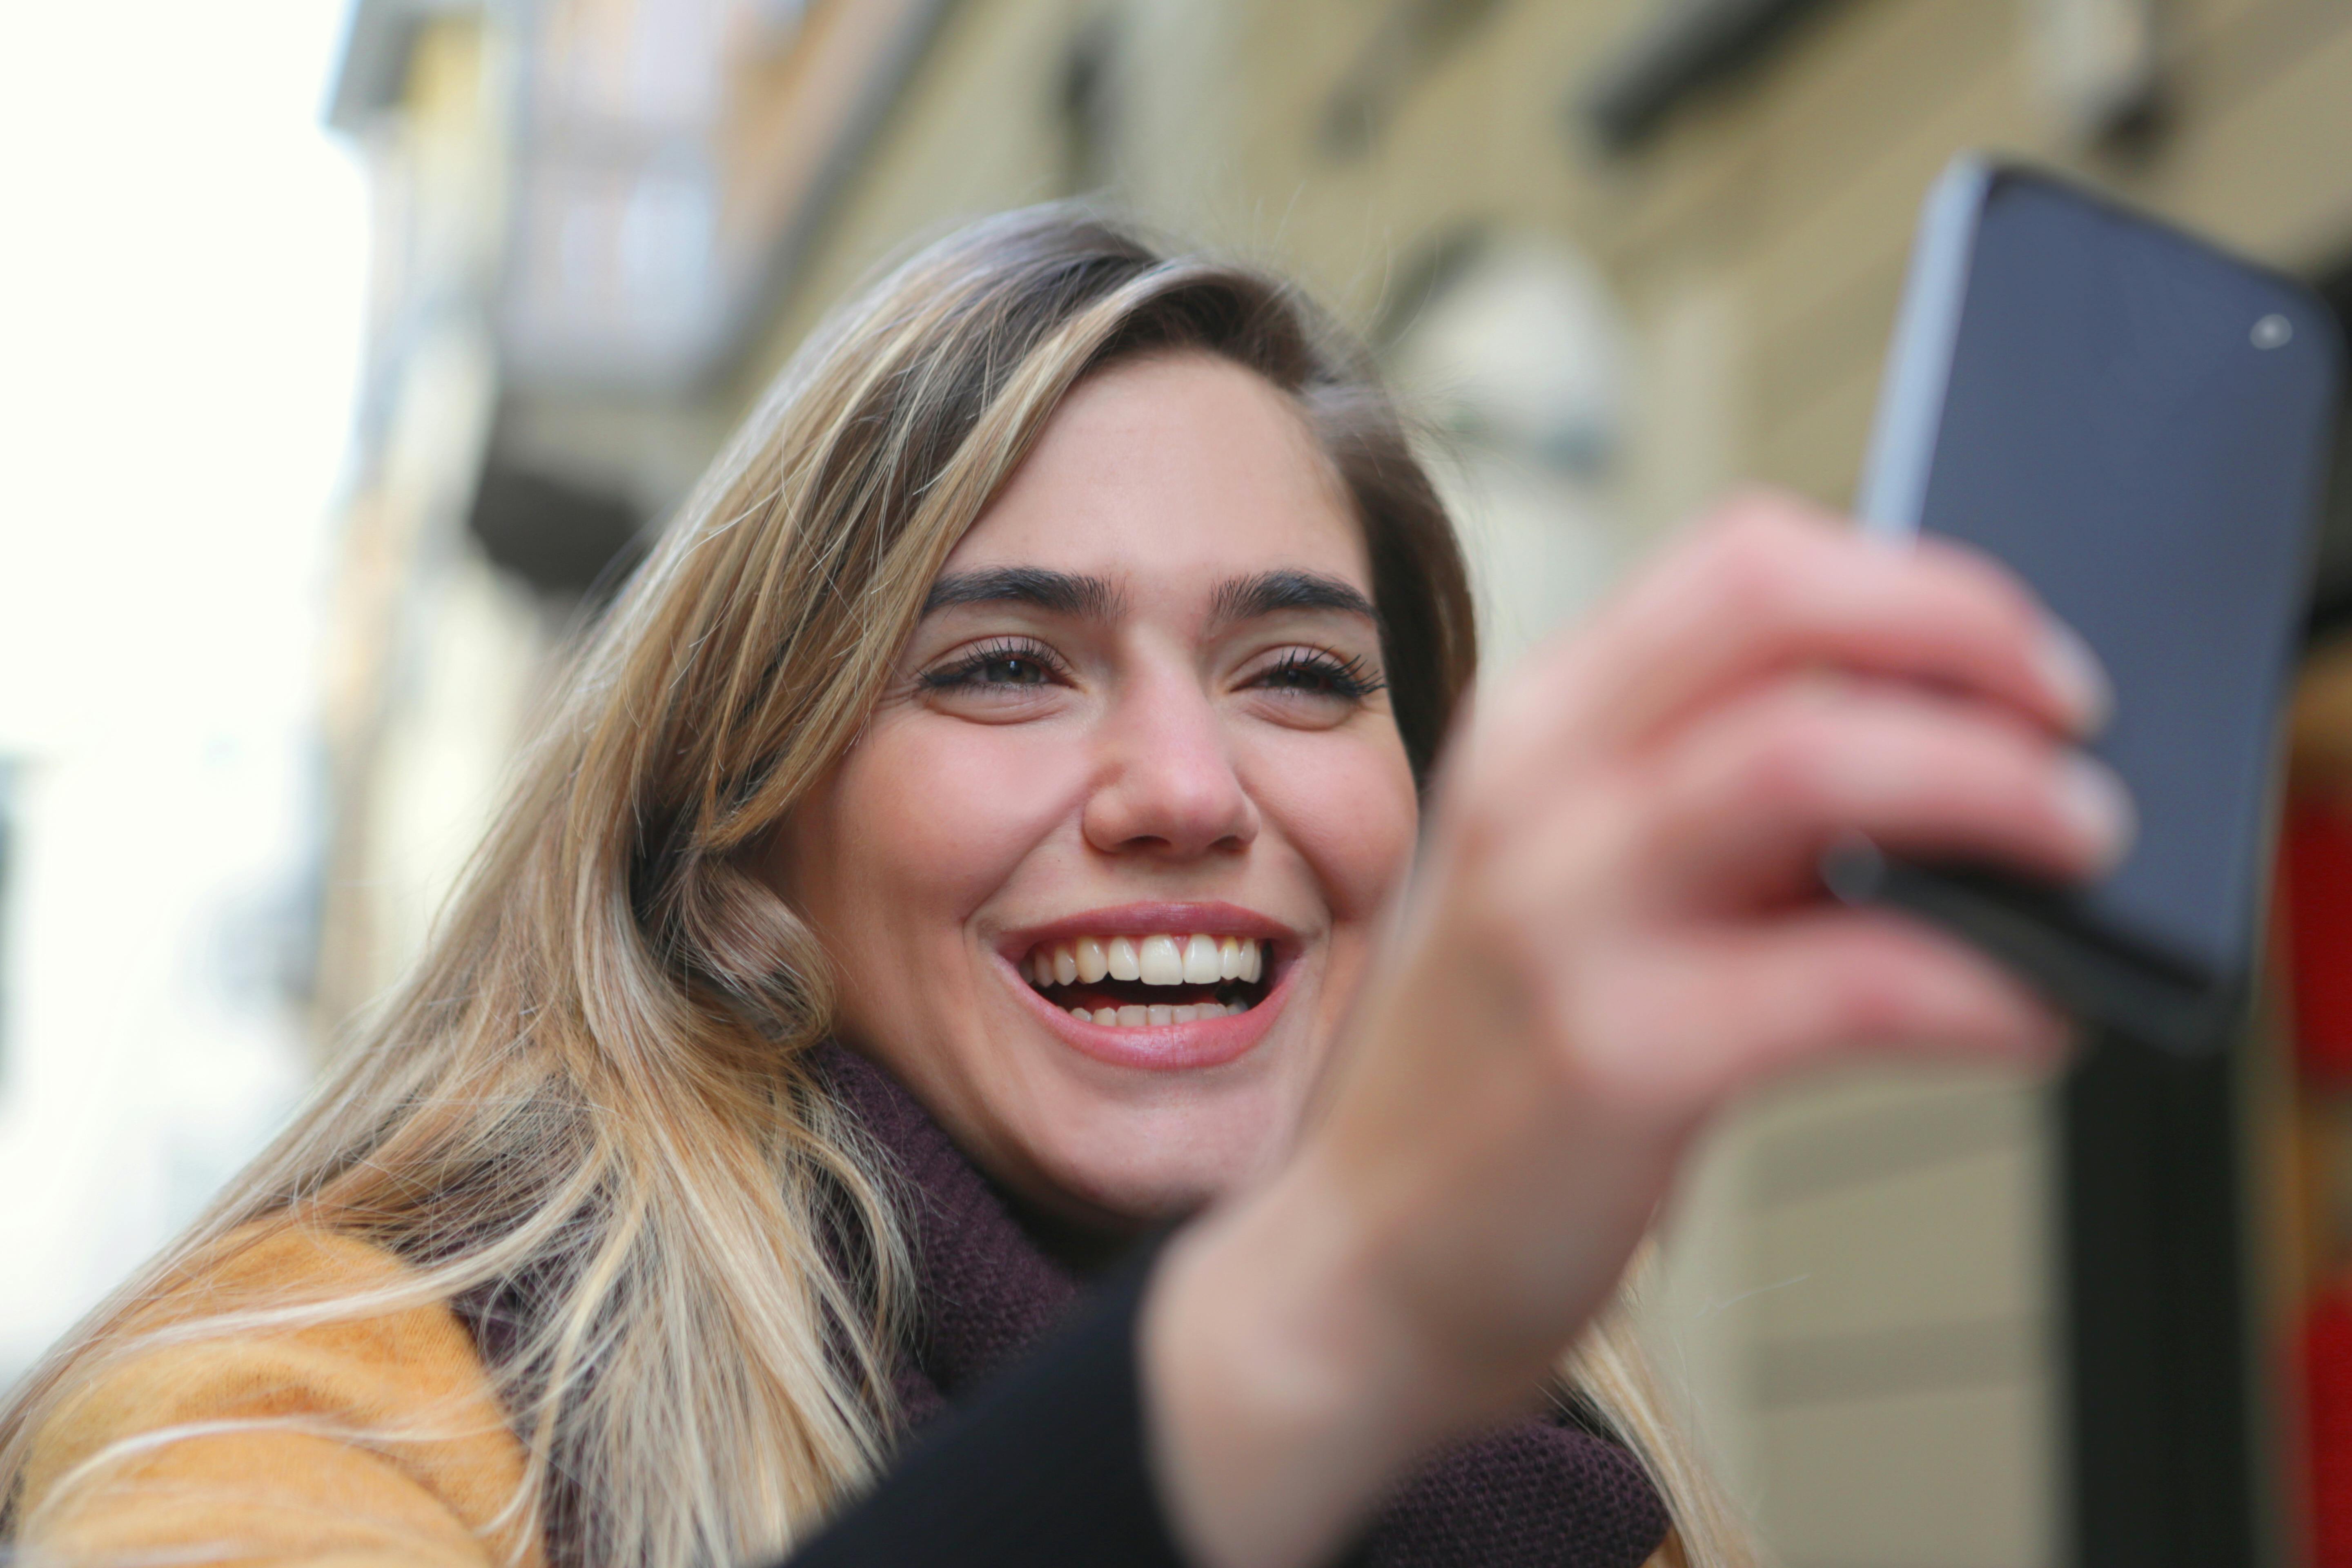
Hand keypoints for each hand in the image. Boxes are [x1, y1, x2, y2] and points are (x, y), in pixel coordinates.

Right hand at [1142, 491, 2128, 1567]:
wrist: (1355, 1267)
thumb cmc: (1489, 1078)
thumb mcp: (1571, 891)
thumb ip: (1712, 814)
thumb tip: (1942, 764)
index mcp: (1527, 730)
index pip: (1738, 562)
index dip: (1907, 580)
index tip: (2010, 652)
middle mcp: (1529, 791)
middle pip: (1773, 609)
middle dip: (1963, 633)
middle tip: (2070, 719)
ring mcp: (1557, 918)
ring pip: (1809, 761)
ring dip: (1990, 785)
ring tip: (2079, 841)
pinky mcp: (1612, 1059)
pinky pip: (1846, 979)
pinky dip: (1976, 985)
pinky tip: (2031, 1015)